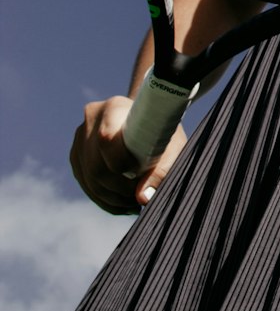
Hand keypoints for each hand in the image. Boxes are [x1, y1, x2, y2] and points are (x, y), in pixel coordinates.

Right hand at [70, 96, 186, 213]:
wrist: (148, 118)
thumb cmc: (163, 132)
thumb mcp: (172, 148)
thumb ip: (161, 171)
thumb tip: (142, 198)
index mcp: (115, 107)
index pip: (107, 140)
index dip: (122, 164)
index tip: (141, 174)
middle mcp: (92, 119)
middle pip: (96, 166)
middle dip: (118, 190)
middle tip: (138, 198)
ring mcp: (80, 136)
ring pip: (89, 178)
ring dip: (111, 198)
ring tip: (133, 203)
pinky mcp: (77, 153)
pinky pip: (85, 182)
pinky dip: (103, 198)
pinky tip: (121, 203)